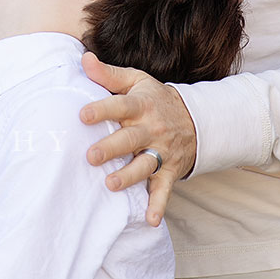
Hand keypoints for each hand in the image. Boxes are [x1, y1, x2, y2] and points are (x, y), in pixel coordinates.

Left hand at [78, 51, 197, 226]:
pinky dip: (158, 205)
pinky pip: (164, 190)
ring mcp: (162, 152)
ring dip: (129, 176)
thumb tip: (84, 58)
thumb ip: (108, 73)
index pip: (121, 105)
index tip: (83, 114)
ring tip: (110, 185)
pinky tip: (150, 220)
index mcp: (142, 105)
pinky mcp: (169, 171)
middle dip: (111, 148)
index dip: (102, 109)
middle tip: (91, 156)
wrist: (196, 119)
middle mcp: (151, 129)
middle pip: (130, 139)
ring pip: (145, 165)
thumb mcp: (136, 81)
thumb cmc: (155, 99)